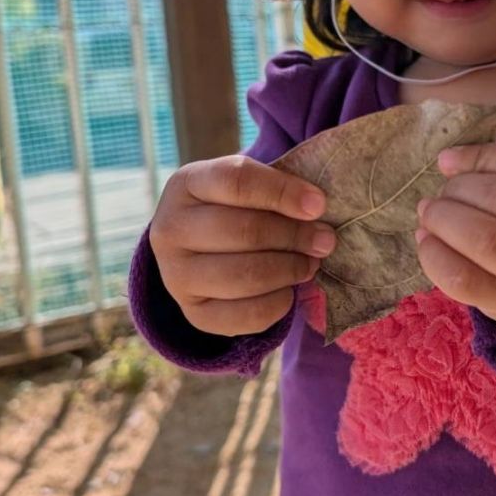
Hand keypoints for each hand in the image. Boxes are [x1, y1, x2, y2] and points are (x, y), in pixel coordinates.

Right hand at [148, 155, 335, 336]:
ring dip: (290, 269)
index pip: (236, 181)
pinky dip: (278, 303)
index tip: (319, 205)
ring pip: (245, 275)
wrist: (199, 249)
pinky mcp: (193, 313)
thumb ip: (277, 188)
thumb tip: (316, 207)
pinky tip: (289, 290)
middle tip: (325, 240)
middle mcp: (171, 228)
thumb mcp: (247, 186)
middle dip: (294, 236)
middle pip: (244, 230)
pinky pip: (245, 314)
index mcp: (187, 184)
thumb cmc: (235, 208)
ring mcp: (176, 275)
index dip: (282, 192)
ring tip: (311, 263)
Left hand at [414, 140, 495, 341]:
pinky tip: (427, 241)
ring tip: (430, 214)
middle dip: (459, 190)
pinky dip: (435, 257)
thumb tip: (448, 161)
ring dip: (445, 219)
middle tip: (441, 196)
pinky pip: (465, 280)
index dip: (480, 156)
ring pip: (487, 239)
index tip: (448, 162)